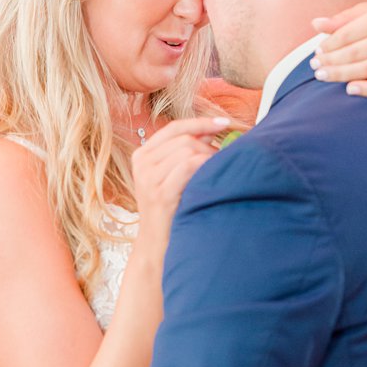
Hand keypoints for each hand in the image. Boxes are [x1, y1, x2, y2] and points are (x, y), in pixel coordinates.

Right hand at [131, 117, 230, 234]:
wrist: (156, 244)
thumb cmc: (170, 209)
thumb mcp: (169, 176)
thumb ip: (184, 153)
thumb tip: (210, 131)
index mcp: (142, 155)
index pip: (174, 128)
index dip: (200, 122)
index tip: (224, 123)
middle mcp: (142, 163)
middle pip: (184, 139)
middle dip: (209, 146)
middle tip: (223, 161)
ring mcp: (148, 179)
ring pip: (188, 151)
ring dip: (210, 158)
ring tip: (218, 172)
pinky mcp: (161, 194)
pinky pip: (189, 167)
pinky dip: (206, 166)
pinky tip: (214, 176)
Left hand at [311, 4, 366, 97]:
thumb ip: (344, 19)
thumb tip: (315, 24)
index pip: (349, 34)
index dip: (329, 45)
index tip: (317, 52)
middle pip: (356, 52)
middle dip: (331, 61)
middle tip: (314, 67)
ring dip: (342, 74)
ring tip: (322, 76)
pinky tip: (350, 89)